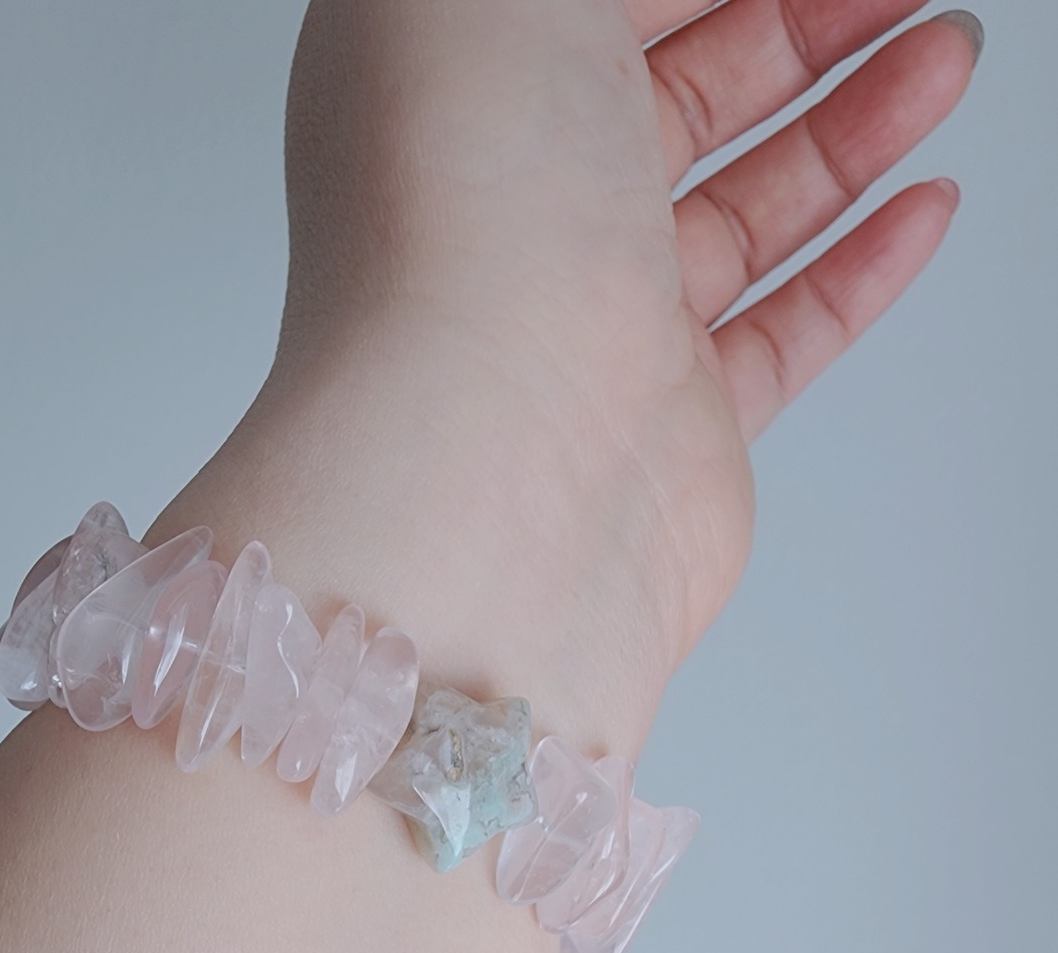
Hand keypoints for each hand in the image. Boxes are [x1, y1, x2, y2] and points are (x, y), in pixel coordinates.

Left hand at [156, 0, 978, 753]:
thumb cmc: (459, 224)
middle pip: (683, 98)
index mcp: (454, 95)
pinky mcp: (669, 427)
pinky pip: (781, 335)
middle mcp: (517, 219)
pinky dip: (857, 271)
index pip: (602, 10)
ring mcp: (595, 327)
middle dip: (802, 27)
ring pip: (745, 210)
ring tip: (944, 59)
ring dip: (853, 127)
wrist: (486, 461)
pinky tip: (919, 207)